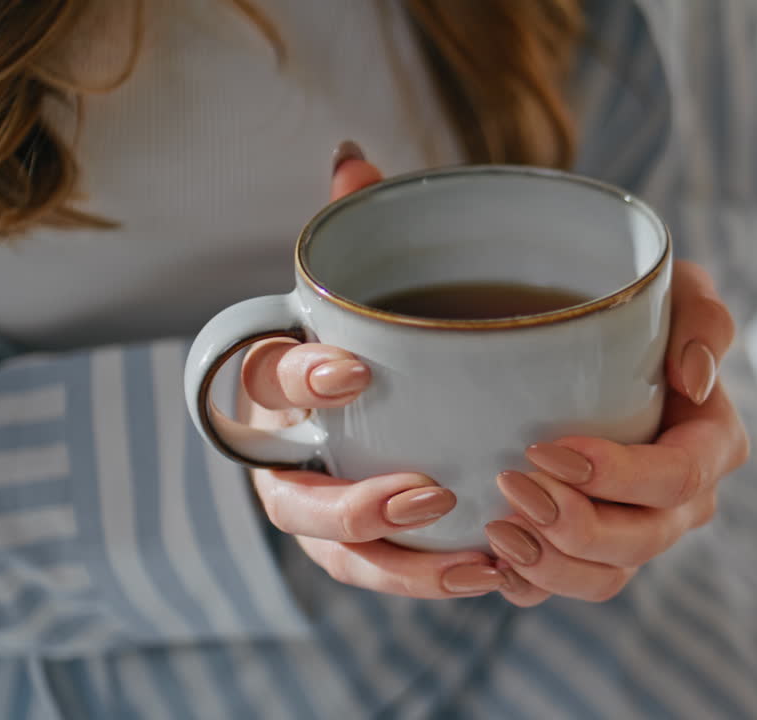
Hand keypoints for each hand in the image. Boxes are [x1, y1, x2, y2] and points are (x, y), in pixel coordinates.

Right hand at [240, 143, 503, 598]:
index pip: (267, 380)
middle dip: (351, 507)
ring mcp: (320, 508)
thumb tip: (353, 161)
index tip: (354, 370)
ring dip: (400, 564)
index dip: (302, 379)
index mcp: (279, 384)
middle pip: (289, 500)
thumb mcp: (367, 274)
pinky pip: (383, 576)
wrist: (379, 387)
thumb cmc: (371, 331)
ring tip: (474, 558)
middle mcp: (287, 456)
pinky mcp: (361, 545)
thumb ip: (359, 225)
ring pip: (337, 555)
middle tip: (425, 493)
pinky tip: (489, 572)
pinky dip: (430, 580)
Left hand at [486, 261, 747, 605]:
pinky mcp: (593, 552)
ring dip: (550, 565)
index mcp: (712, 445)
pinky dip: (528, 585)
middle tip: (511, 485)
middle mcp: (683, 502)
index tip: (548, 447)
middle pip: (641, 541)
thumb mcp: (684, 293)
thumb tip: (693, 381)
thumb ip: (705, 321)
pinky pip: (566, 589)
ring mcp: (638, 533)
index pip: (678, 478)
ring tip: (495, 528)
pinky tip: (488, 560)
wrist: (598, 343)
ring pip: (606, 578)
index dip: (617, 475)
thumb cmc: (647, 313)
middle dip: (575, 525)